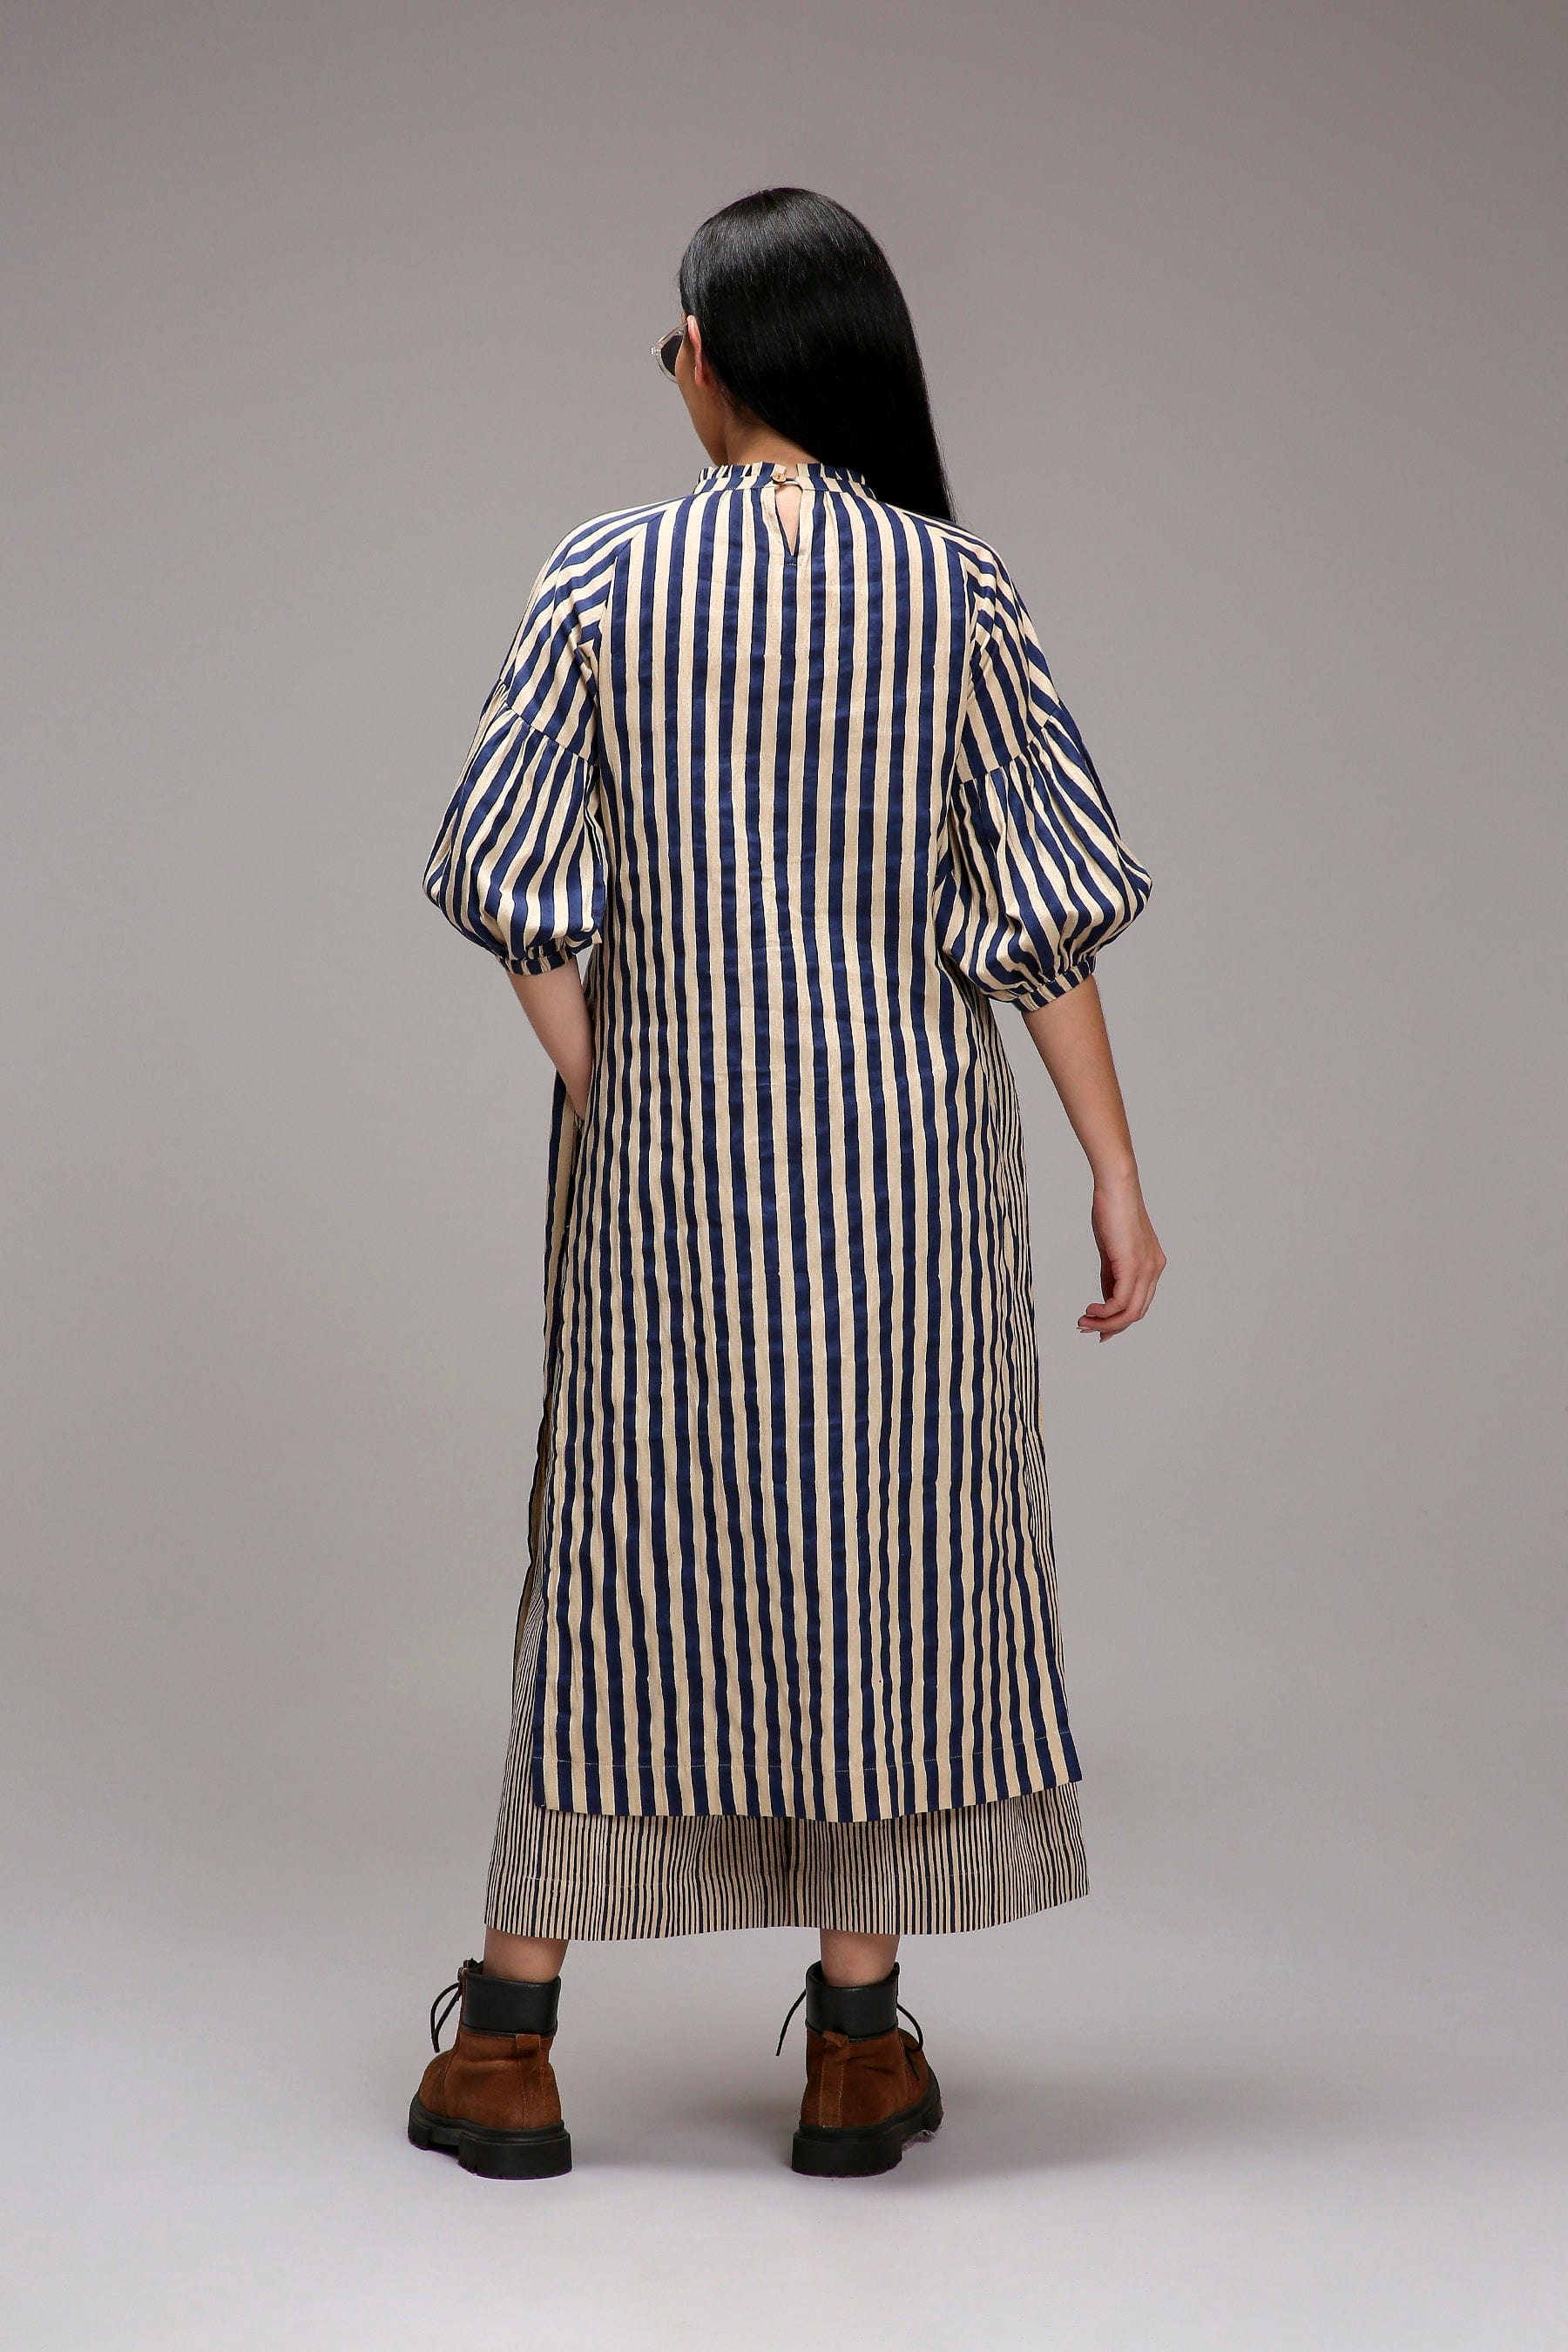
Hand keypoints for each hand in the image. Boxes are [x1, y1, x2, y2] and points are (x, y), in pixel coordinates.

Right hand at [1081, 1175, 1164, 1340]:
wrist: (1115, 1186)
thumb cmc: (1111, 1211)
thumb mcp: (1111, 1250)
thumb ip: (1110, 1276)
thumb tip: (1105, 1300)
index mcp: (1151, 1265)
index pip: (1139, 1303)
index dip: (1118, 1320)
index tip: (1098, 1328)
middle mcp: (1154, 1270)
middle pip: (1136, 1313)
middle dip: (1110, 1326)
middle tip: (1086, 1328)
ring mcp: (1147, 1268)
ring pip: (1131, 1312)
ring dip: (1105, 1322)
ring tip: (1084, 1321)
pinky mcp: (1133, 1265)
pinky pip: (1122, 1301)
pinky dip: (1105, 1311)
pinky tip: (1091, 1308)